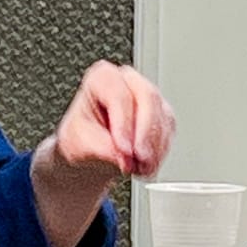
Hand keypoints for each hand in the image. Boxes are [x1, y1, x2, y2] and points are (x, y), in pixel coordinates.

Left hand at [52, 61, 175, 180]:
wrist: (90, 151)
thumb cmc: (81, 138)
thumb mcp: (78, 143)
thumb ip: (99, 146)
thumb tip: (122, 155)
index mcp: (102, 78)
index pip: (119, 95)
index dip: (123, 124)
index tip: (123, 149)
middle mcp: (129, 82)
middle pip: (148, 98)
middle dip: (146, 133)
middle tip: (139, 158)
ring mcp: (149, 97)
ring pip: (162, 116)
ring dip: (154, 148)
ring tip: (139, 168)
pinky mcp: (162, 116)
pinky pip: (168, 132)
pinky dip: (159, 153)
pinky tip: (146, 166)